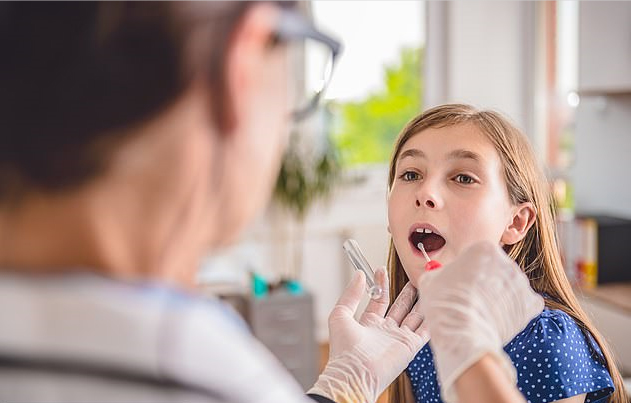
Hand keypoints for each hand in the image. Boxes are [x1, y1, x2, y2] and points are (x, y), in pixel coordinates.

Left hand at [309, 268, 428, 402]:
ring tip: (429, 286)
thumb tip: (360, 274)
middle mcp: (385, 330)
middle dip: (408, 292)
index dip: (382, 284)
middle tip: (415, 277)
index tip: (382, 269)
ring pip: (415, 316)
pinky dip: (432, 318)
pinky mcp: (410, 346)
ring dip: (422, 302)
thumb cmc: (344, 349)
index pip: (379, 299)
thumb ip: (351, 294)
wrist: (355, 372)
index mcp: (369, 323)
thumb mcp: (340, 314)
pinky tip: (437, 305)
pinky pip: (424, 329)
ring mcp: (398, 338)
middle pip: (400, 307)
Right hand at [417, 242, 543, 402]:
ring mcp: (521, 282)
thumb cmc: (444, 303)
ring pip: (509, 287)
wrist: (463, 332)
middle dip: (487, 281)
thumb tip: (441, 275)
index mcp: (483, 248)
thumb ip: (441, 273)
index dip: (468, 269)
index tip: (462, 281)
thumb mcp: (431, 280)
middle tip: (472, 298)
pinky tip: (498, 318)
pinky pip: (524, 304)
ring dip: (499, 296)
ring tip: (481, 312)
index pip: (478, 254)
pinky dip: (513, 311)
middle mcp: (507, 261)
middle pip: (496, 268)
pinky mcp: (532, 304)